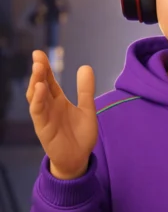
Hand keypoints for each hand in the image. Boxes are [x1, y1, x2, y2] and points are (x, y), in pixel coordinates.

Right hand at [26, 50, 97, 179]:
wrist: (79, 157)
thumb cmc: (80, 134)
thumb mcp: (87, 108)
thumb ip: (85, 90)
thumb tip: (85, 67)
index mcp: (58, 101)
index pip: (49, 81)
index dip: (45, 68)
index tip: (39, 53)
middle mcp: (48, 107)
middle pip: (40, 85)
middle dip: (38, 71)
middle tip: (37, 56)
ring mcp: (44, 117)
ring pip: (35, 97)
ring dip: (35, 82)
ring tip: (38, 68)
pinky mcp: (43, 128)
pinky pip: (37, 112)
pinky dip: (37, 100)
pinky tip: (40, 88)